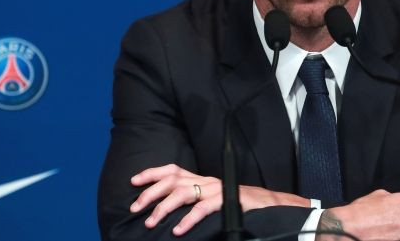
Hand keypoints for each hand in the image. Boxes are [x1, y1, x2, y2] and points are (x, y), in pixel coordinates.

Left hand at [130, 164, 308, 235]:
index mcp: (200, 178)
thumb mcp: (210, 198)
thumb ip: (192, 199)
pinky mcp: (225, 200)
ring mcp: (215, 189)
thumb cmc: (236, 204)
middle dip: (150, 193)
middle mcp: (205, 180)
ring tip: (151, 222)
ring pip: (182, 192)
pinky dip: (188, 219)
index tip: (133, 181)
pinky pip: (203, 208)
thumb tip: (167, 208)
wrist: (266, 205)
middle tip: (135, 208)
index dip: (152, 173)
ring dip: (163, 207)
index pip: (172, 169)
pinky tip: (178, 230)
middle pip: (172, 179)